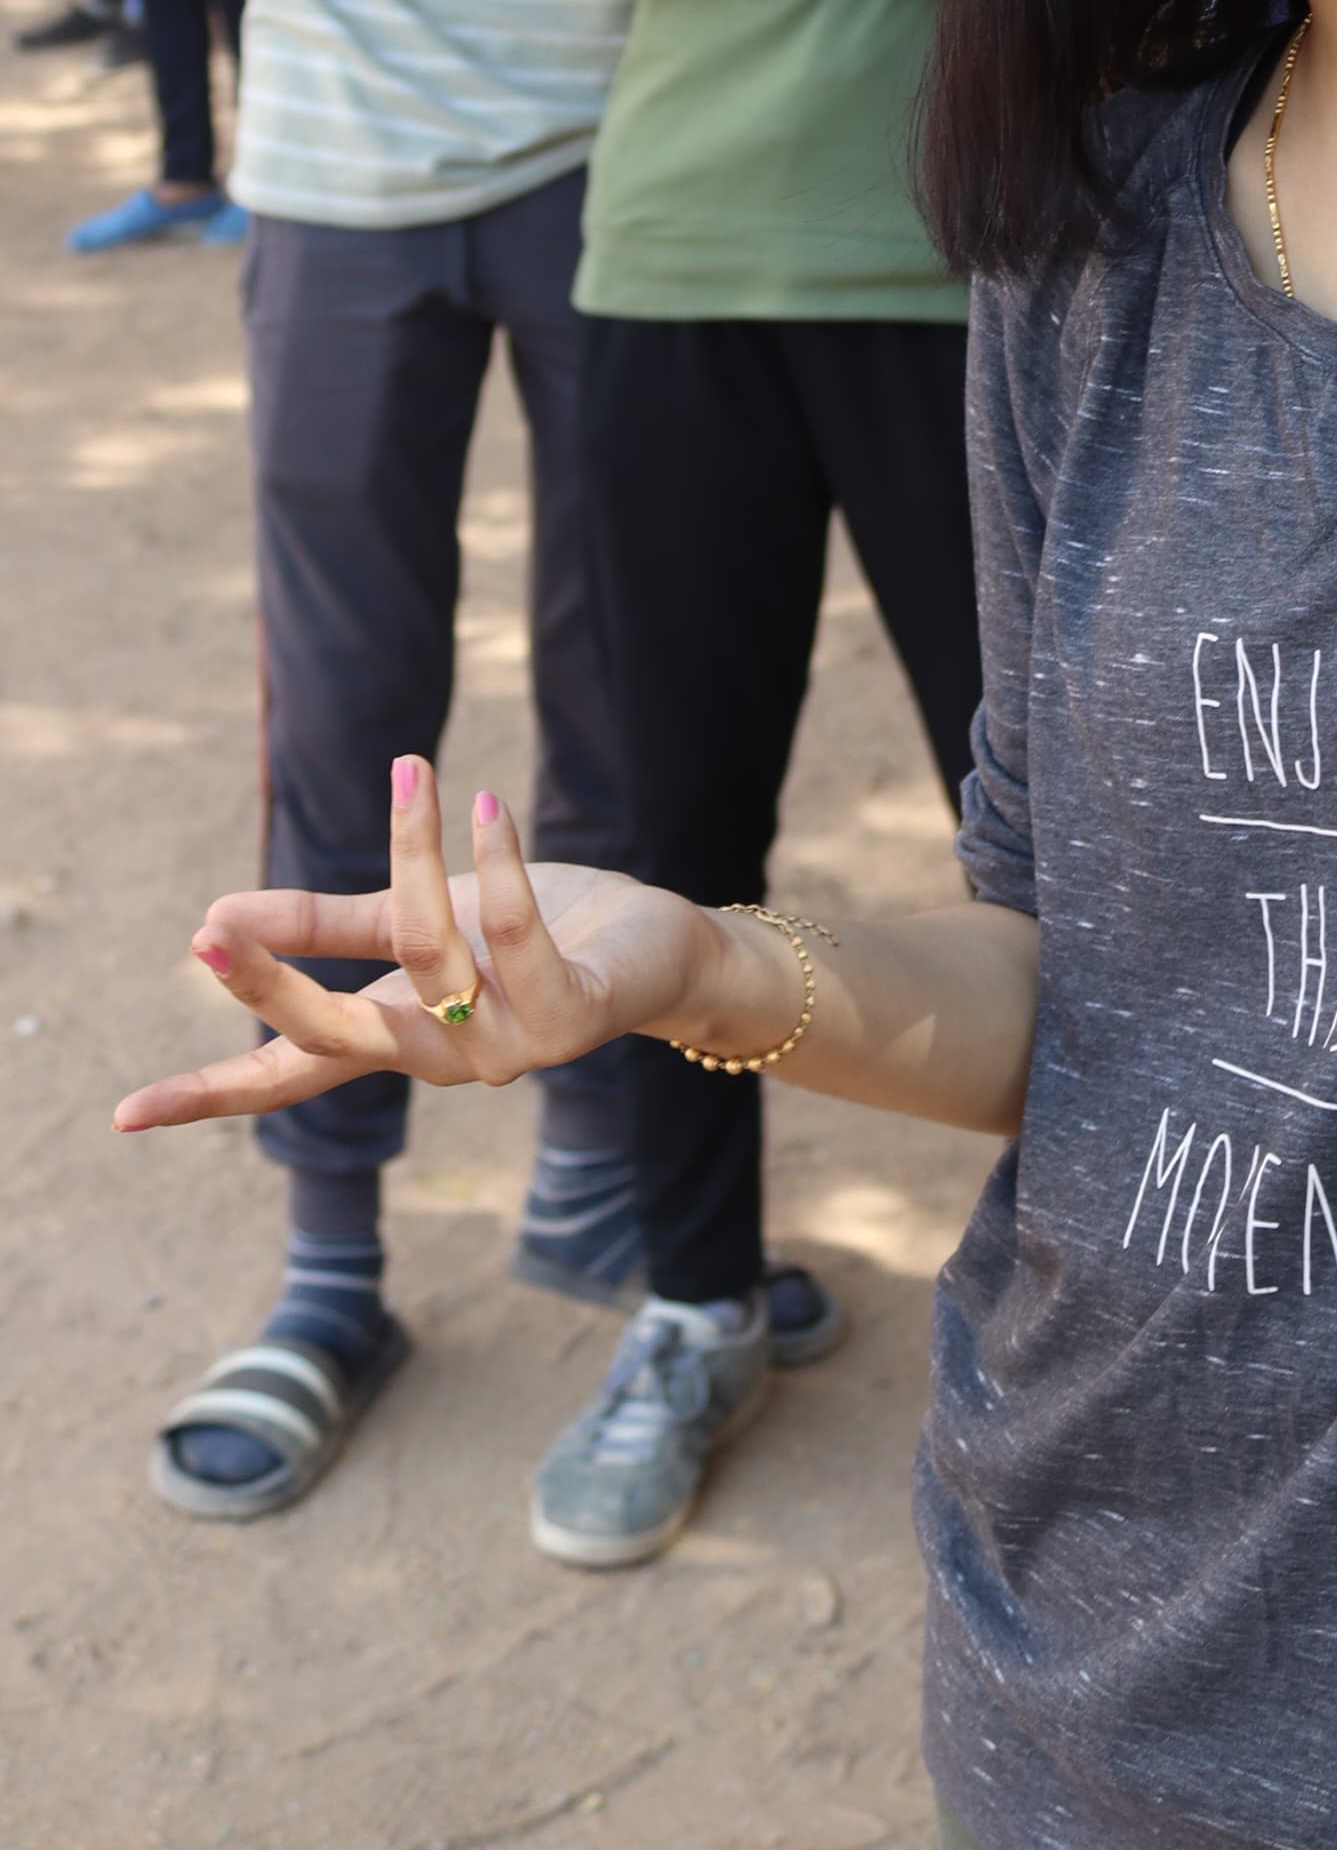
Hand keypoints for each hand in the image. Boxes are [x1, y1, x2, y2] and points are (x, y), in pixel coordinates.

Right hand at [114, 756, 717, 1134]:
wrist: (662, 950)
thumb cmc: (534, 931)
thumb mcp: (419, 919)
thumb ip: (327, 927)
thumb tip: (211, 921)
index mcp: (399, 1037)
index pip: (289, 1079)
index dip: (207, 1095)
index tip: (120, 1118)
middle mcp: (445, 1057)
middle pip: (339, 1036)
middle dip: (272, 985)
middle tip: (205, 933)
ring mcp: (510, 1046)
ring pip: (427, 956)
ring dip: (414, 854)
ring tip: (412, 771)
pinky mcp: (575, 1013)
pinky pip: (518, 936)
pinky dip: (498, 861)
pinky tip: (484, 802)